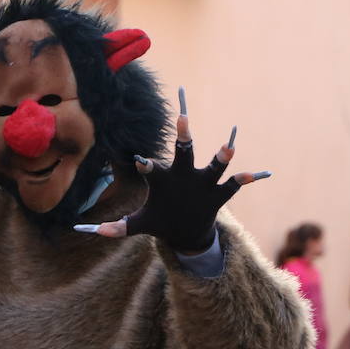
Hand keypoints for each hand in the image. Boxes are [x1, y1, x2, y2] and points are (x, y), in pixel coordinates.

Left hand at [73, 88, 269, 253]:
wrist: (186, 230)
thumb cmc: (161, 220)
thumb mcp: (141, 225)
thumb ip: (119, 228)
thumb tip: (93, 233)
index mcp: (163, 179)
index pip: (152, 168)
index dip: (146, 165)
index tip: (139, 161)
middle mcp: (184, 175)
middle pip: (184, 151)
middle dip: (184, 134)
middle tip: (183, 115)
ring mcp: (202, 182)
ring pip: (213, 165)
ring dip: (221, 155)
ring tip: (229, 145)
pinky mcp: (217, 194)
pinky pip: (232, 186)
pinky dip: (244, 180)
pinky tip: (256, 175)